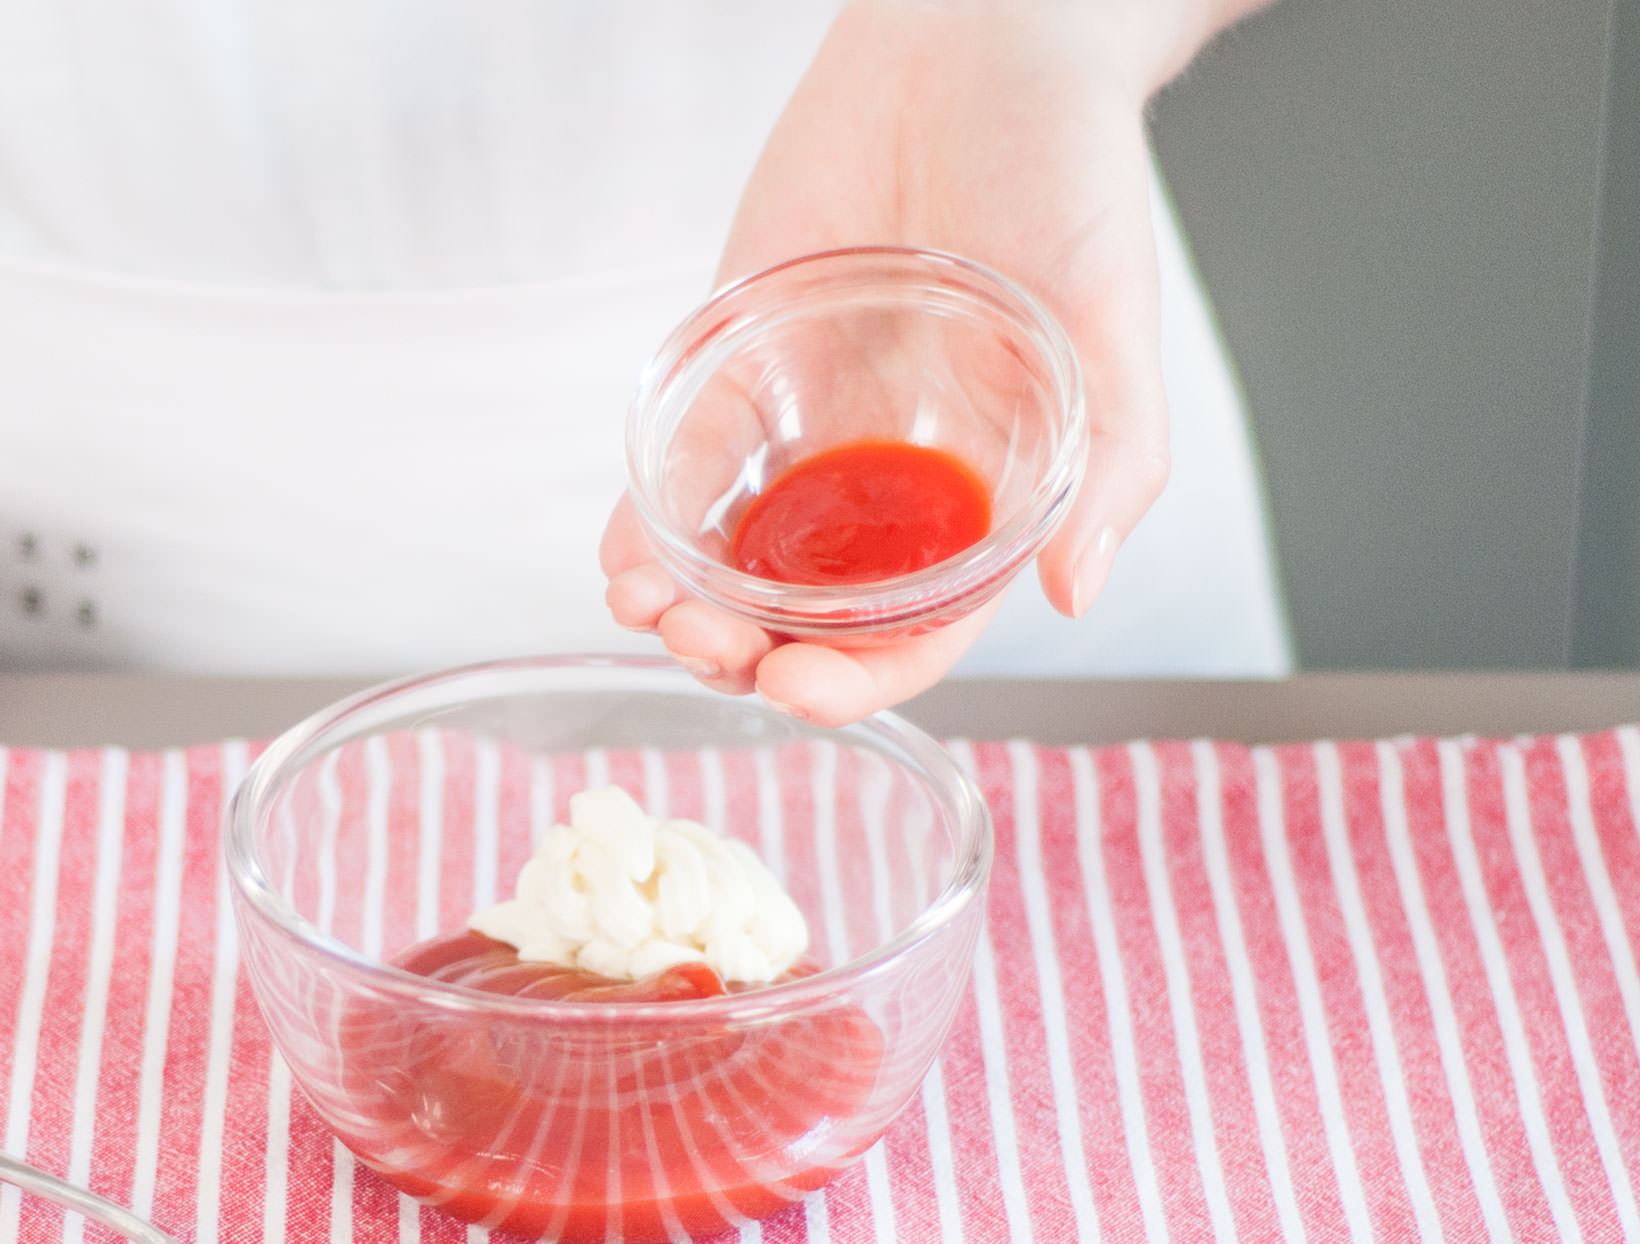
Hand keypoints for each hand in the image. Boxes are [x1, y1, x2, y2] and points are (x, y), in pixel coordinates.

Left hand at [603, 0, 1221, 725]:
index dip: (857, 682)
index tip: (796, 691)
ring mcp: (811, 429)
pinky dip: (646, 524)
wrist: (979, 37)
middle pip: (812, 619)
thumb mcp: (1111, 322)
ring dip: (689, 610)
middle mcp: (890, 482)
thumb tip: (1074, 595)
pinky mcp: (742, 363)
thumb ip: (1108, 464)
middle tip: (706, 648)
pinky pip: (687, 466)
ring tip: (646, 611)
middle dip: (753, 656)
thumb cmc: (1069, 173)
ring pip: (739, 562)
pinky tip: (620, 555)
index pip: (917, 634)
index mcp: (981, 499)